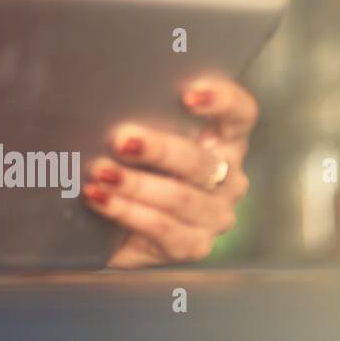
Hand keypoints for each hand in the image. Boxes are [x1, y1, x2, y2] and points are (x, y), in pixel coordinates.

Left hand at [84, 76, 256, 267]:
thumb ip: (136, 118)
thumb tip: (103, 102)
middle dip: (159, 149)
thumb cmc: (127, 165)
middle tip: (122, 140)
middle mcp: (227, 178)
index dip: (222, 101)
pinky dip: (127, 212)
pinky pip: (162, 228)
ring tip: (101, 173)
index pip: (240, 115)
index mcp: (222, 141)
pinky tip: (99, 200)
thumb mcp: (136, 138)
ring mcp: (214, 216)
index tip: (188, 95)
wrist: (109, 226)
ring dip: (135, 185)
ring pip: (180, 198)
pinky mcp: (193, 246)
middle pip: (200, 161)